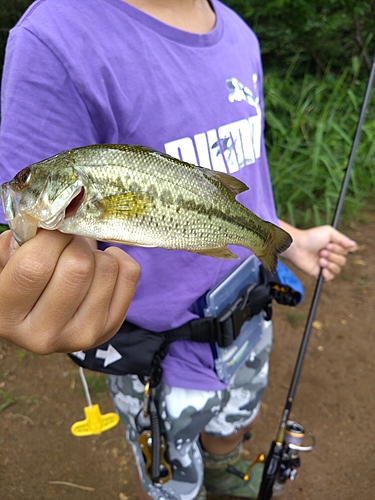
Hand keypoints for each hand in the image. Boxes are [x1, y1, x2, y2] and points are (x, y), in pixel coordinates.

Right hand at [0, 229, 138, 353]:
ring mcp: (82, 335)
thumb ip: (16, 244)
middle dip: (74, 243)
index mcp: (7, 317)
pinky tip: (100, 265)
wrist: (40, 320)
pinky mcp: (110, 328)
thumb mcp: (5, 265)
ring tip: (79, 260)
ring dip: (95, 253)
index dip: (49, 237)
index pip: (36, 266)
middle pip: (78, 266)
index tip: (52, 228)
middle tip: (66, 244)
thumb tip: (52, 220)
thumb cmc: (20, 284)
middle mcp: (44, 334)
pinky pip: (129, 274)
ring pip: (106, 268)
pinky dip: (118, 259)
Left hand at [279, 221, 356, 280]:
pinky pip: (330, 278)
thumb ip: (342, 238)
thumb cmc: (311, 237)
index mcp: (334, 247)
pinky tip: (322, 268)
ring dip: (329, 264)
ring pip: (337, 269)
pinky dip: (328, 274)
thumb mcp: (329, 232)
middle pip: (342, 261)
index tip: (328, 244)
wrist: (297, 246)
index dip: (338, 249)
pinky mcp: (318, 273)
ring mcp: (324, 265)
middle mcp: (330, 256)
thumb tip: (354, 245)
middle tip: (321, 251)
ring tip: (319, 259)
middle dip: (332, 256)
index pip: (345, 252)